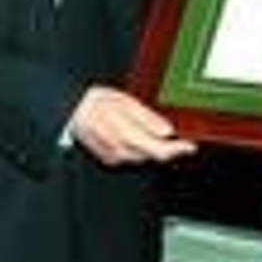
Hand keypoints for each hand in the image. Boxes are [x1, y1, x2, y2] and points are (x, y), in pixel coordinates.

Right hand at [69, 86, 196, 165]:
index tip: (191, 145)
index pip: (160, 151)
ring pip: (143, 156)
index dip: (178, 150)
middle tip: (179, 137)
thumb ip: (147, 119)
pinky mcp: (109, 159)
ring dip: (153, 146)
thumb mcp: (126, 102)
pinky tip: (135, 134)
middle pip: (154, 156)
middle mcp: (122, 151)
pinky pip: (131, 156)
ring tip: (153, 130)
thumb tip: (167, 131)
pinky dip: (138, 147)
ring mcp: (115, 157)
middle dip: (168, 147)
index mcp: (127, 136)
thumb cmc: (96, 102)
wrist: (71, 111)